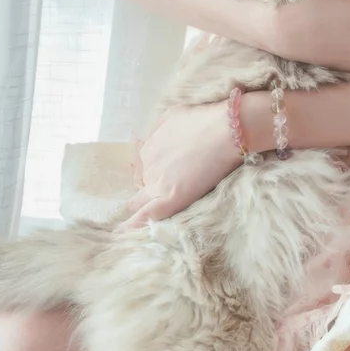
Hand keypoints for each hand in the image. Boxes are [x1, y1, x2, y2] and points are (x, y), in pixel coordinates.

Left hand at [121, 102, 239, 227]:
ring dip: (148, 204)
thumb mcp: (173, 116)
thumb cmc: (205, 120)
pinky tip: (123, 234)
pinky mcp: (173, 196)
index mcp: (149, 148)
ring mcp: (159, 182)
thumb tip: (150, 141)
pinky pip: (149, 215)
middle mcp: (149, 165)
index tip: (164, 179)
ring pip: (144, 200)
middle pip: (144, 185)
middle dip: (150, 189)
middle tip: (167, 192)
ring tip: (153, 216)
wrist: (226, 130)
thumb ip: (158, 132)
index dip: (155, 174)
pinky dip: (134, 225)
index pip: (146, 168)